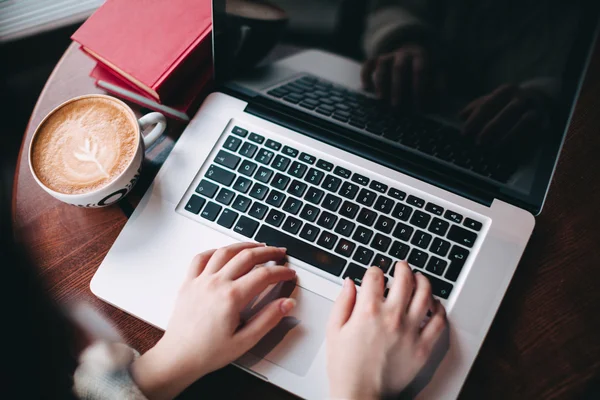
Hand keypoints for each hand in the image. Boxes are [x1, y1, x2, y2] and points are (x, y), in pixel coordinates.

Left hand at [130, 243, 295, 399]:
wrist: (178, 358)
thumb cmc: (207, 353)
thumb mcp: (245, 341)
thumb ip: (268, 320)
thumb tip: (286, 304)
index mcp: (231, 297)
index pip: (264, 275)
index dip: (281, 272)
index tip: (289, 273)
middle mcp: (216, 284)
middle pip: (247, 256)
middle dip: (268, 252)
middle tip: (279, 253)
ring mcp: (200, 280)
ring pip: (225, 251)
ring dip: (244, 245)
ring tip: (257, 246)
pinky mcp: (189, 283)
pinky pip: (201, 258)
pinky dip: (215, 251)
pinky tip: (224, 252)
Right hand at [327, 262, 446, 399]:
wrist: (361, 395)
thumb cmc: (346, 368)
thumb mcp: (334, 330)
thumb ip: (343, 302)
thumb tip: (349, 283)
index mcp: (368, 311)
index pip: (375, 276)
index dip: (374, 271)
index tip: (374, 273)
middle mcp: (392, 317)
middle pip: (405, 279)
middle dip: (402, 268)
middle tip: (402, 266)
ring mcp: (410, 331)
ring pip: (425, 295)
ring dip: (423, 281)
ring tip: (420, 279)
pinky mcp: (423, 347)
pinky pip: (439, 322)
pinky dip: (439, 309)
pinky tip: (434, 305)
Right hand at [361, 44, 435, 109]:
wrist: (414, 57)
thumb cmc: (426, 72)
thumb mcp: (437, 76)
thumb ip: (439, 87)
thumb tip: (437, 99)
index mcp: (420, 55)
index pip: (420, 70)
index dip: (419, 89)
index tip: (418, 106)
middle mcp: (403, 53)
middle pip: (399, 68)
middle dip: (398, 88)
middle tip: (397, 106)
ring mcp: (389, 55)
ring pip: (382, 64)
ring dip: (381, 82)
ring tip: (381, 99)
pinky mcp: (377, 60)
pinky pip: (368, 65)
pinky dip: (365, 75)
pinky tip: (366, 88)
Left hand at [460, 84, 547, 148]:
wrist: (541, 97)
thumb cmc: (509, 101)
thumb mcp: (493, 99)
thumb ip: (477, 107)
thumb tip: (460, 116)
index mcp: (507, 90)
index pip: (488, 104)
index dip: (475, 119)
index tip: (464, 133)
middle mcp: (523, 97)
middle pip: (508, 111)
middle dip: (492, 127)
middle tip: (478, 142)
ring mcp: (537, 108)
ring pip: (524, 121)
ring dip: (508, 136)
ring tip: (493, 148)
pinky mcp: (546, 122)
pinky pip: (536, 133)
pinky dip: (523, 143)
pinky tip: (510, 153)